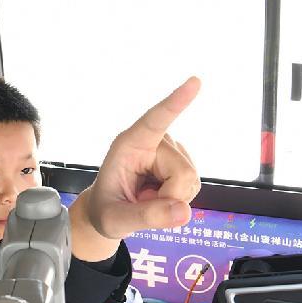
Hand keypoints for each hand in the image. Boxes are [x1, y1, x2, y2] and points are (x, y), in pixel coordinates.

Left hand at [68, 77, 201, 260]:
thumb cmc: (106, 210)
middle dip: (169, 198)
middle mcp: (154, 141)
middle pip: (183, 173)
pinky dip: (176, 200)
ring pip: (190, 182)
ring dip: (171, 200)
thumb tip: (184, 212)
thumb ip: (146, 217)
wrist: (109, 210)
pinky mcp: (182, 162)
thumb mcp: (115, 220)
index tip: (194, 82)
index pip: (155, 121)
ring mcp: (171, 151)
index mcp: (129, 144)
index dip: (175, 103)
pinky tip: (158, 196)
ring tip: (146, 198)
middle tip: (142, 202)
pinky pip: (192, 187)